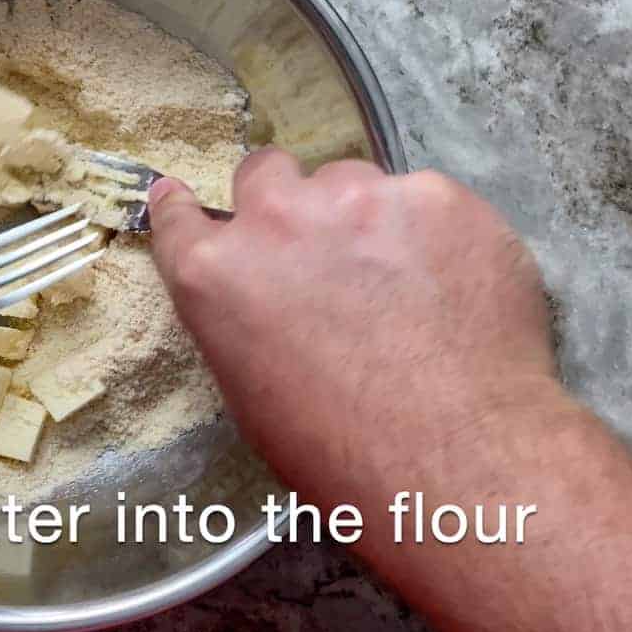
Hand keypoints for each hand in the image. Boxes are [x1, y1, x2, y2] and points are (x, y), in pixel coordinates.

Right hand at [150, 148, 554, 491]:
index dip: (184, 207)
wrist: (453, 459)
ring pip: (353, 183)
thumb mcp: (252, 394)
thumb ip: (242, 319)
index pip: (177, 216)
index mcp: (216, 274)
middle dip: (286, 203)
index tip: (186, 200)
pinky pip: (426, 202)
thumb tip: (264, 301)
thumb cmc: (340, 453)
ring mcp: (360, 198)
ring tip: (404, 283)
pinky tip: (454, 289)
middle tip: (322, 253)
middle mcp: (277, 218)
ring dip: (363, 219)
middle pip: (266, 172)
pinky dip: (434, 235)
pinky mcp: (436, 198)